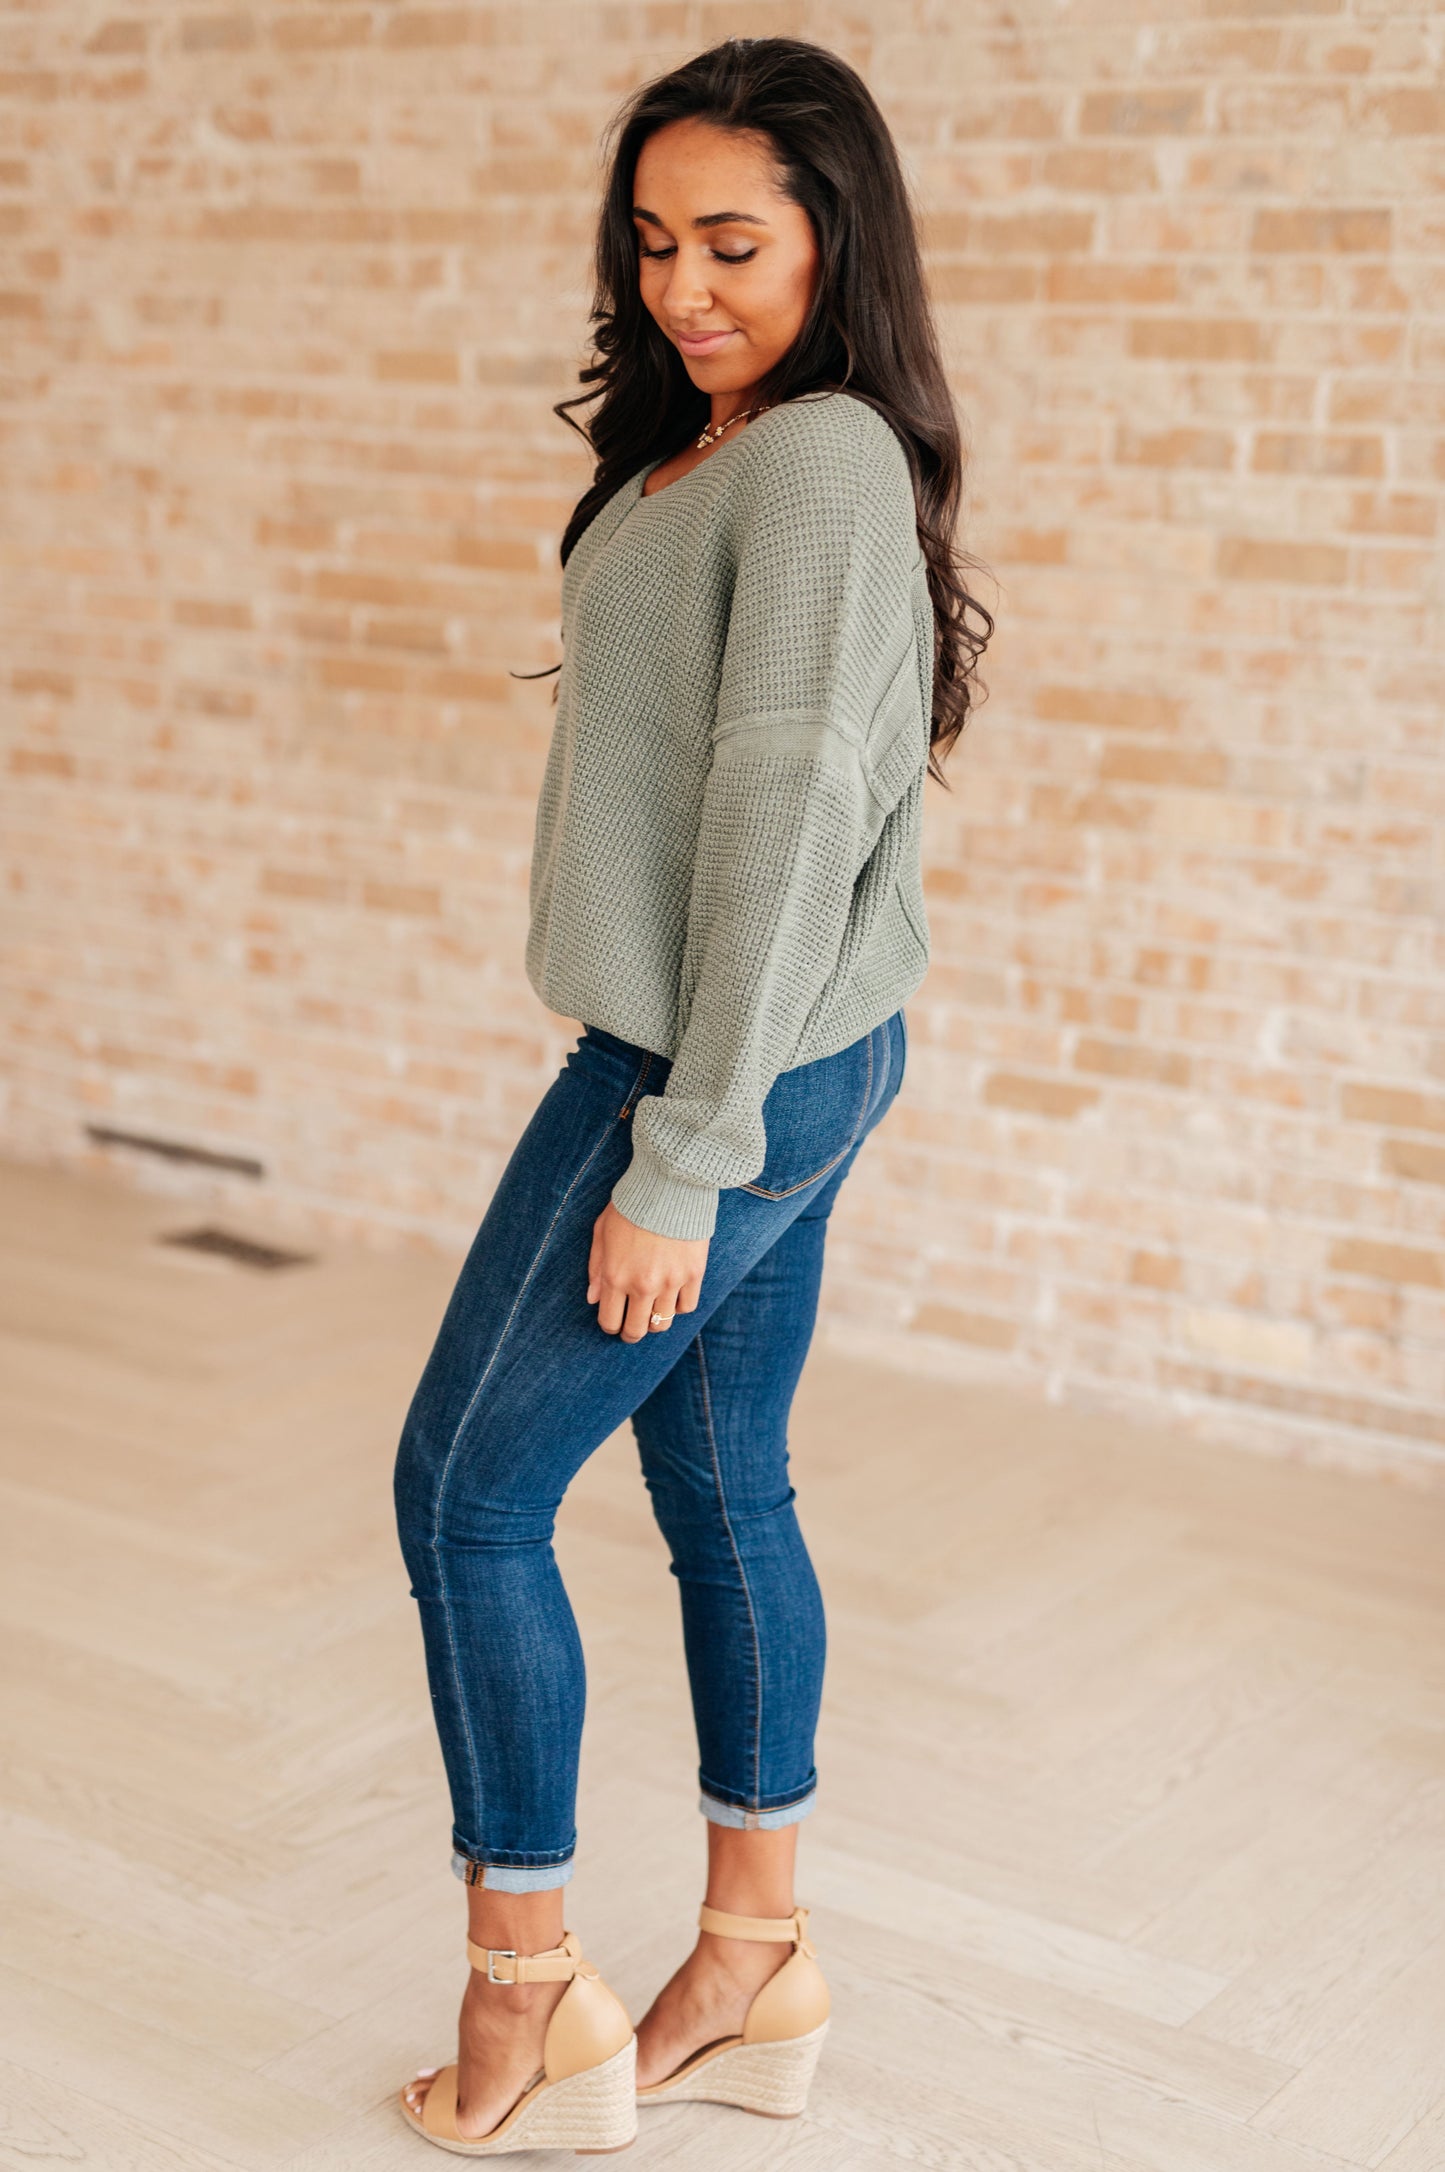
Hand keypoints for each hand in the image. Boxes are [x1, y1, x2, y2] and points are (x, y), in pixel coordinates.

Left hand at [587, 1200, 707, 1343]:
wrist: (669, 1185)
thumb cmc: (630, 1206)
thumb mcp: (601, 1231)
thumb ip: (596, 1267)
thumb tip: (593, 1299)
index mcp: (615, 1276)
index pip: (610, 1321)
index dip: (610, 1327)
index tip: (613, 1322)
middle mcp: (642, 1285)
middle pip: (636, 1330)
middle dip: (631, 1333)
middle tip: (632, 1326)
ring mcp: (670, 1282)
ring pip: (662, 1323)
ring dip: (654, 1322)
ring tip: (652, 1311)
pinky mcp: (693, 1274)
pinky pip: (686, 1307)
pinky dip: (678, 1306)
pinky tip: (672, 1295)